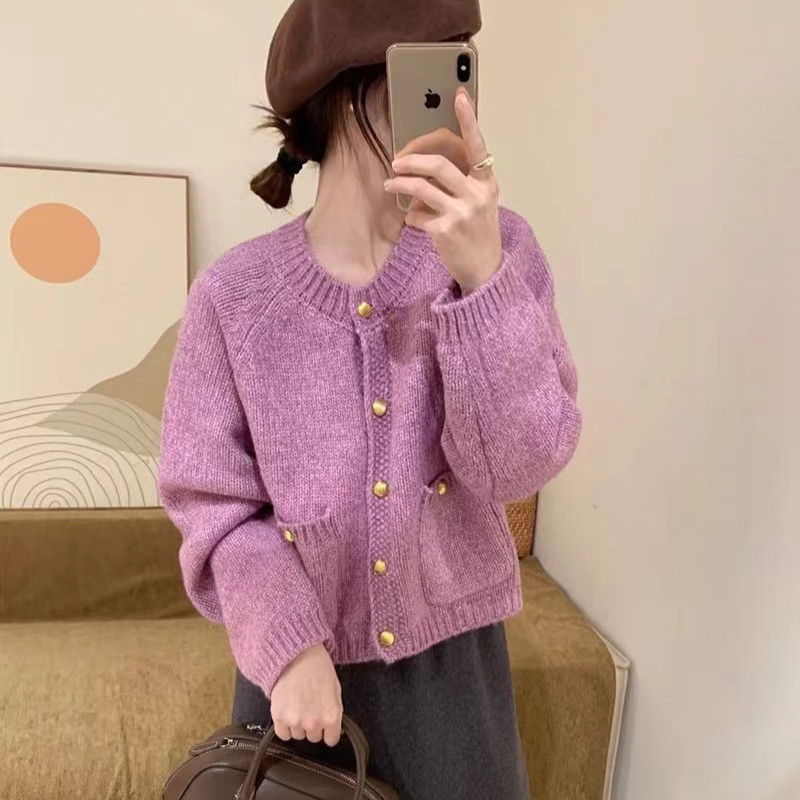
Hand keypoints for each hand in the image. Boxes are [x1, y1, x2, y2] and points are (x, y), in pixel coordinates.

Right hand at [270, 643, 342, 746]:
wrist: (297, 655)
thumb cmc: (319, 668)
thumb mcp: (336, 690)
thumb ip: (334, 712)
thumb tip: (333, 728)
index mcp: (331, 716)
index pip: (331, 740)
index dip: (328, 731)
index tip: (325, 725)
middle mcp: (314, 723)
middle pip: (313, 737)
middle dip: (312, 725)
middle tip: (310, 708)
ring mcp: (295, 721)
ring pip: (298, 735)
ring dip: (298, 724)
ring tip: (298, 705)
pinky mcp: (279, 717)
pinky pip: (283, 734)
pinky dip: (284, 726)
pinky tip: (287, 711)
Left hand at [384, 88, 502, 293]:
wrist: (485, 269)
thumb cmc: (478, 233)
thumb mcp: (480, 203)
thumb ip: (462, 183)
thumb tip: (426, 168)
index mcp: (487, 183)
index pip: (478, 145)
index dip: (468, 120)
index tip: (459, 95)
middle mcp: (477, 195)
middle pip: (439, 165)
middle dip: (412, 160)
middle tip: (397, 161)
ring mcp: (461, 213)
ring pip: (422, 188)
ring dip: (401, 184)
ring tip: (390, 184)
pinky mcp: (445, 231)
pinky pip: (417, 215)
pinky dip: (411, 216)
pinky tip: (413, 219)